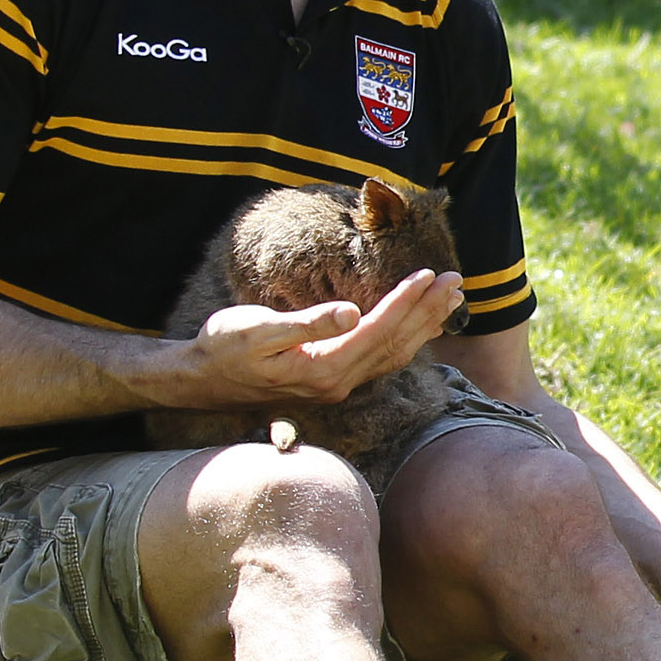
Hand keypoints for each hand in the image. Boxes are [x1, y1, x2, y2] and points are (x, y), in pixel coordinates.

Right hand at [167, 268, 463, 410]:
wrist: (201, 381)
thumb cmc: (223, 348)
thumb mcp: (257, 330)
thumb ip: (307, 323)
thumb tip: (351, 312)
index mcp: (324, 368)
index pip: (378, 330)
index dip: (406, 301)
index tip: (430, 275)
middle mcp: (339, 382)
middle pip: (396, 343)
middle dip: (429, 310)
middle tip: (458, 281)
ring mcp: (339, 385)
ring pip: (394, 353)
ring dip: (425, 324)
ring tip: (452, 298)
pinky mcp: (335, 380)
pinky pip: (382, 358)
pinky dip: (407, 337)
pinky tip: (421, 324)